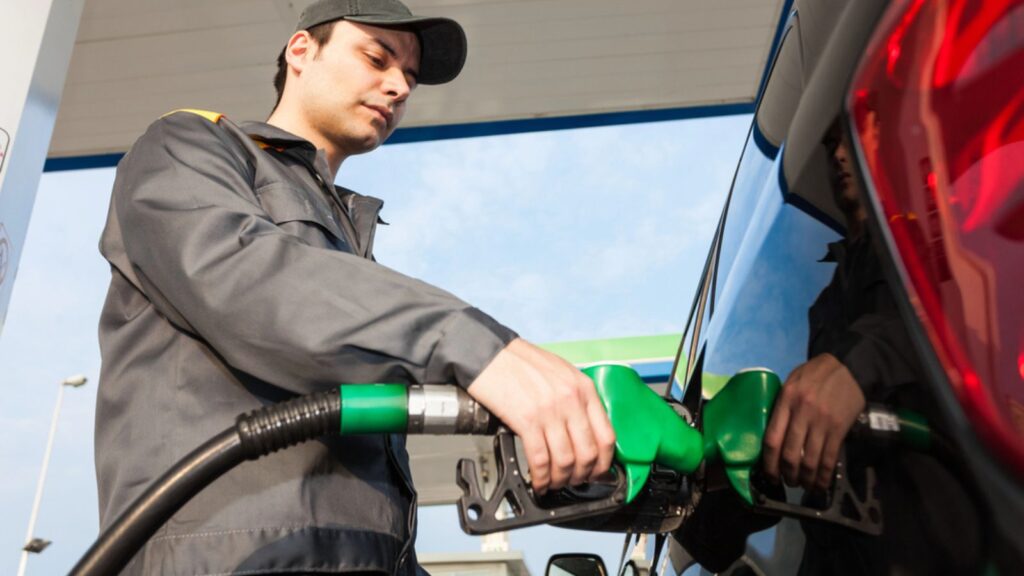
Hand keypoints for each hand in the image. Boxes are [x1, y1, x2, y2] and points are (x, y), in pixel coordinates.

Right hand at [467, 338, 616, 493]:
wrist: (489, 354)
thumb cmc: (521, 363)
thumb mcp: (561, 373)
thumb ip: (576, 399)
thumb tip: (583, 433)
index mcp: (583, 388)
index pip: (606, 436)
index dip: (604, 462)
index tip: (597, 472)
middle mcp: (571, 400)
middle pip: (588, 453)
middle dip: (582, 475)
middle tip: (573, 482)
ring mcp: (550, 411)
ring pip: (565, 460)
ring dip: (560, 479)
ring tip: (553, 483)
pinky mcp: (527, 420)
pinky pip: (540, 459)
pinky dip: (541, 477)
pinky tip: (538, 480)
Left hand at [762, 354, 865, 490]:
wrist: (849, 366)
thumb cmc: (815, 374)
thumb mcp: (791, 382)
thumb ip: (781, 406)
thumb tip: (773, 435)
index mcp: (786, 400)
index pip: (772, 438)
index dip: (769, 462)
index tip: (769, 474)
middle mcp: (802, 413)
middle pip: (790, 454)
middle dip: (787, 474)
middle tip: (787, 482)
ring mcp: (822, 422)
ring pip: (810, 460)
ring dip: (805, 479)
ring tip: (803, 485)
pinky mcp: (840, 428)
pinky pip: (830, 458)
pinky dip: (824, 476)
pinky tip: (821, 484)